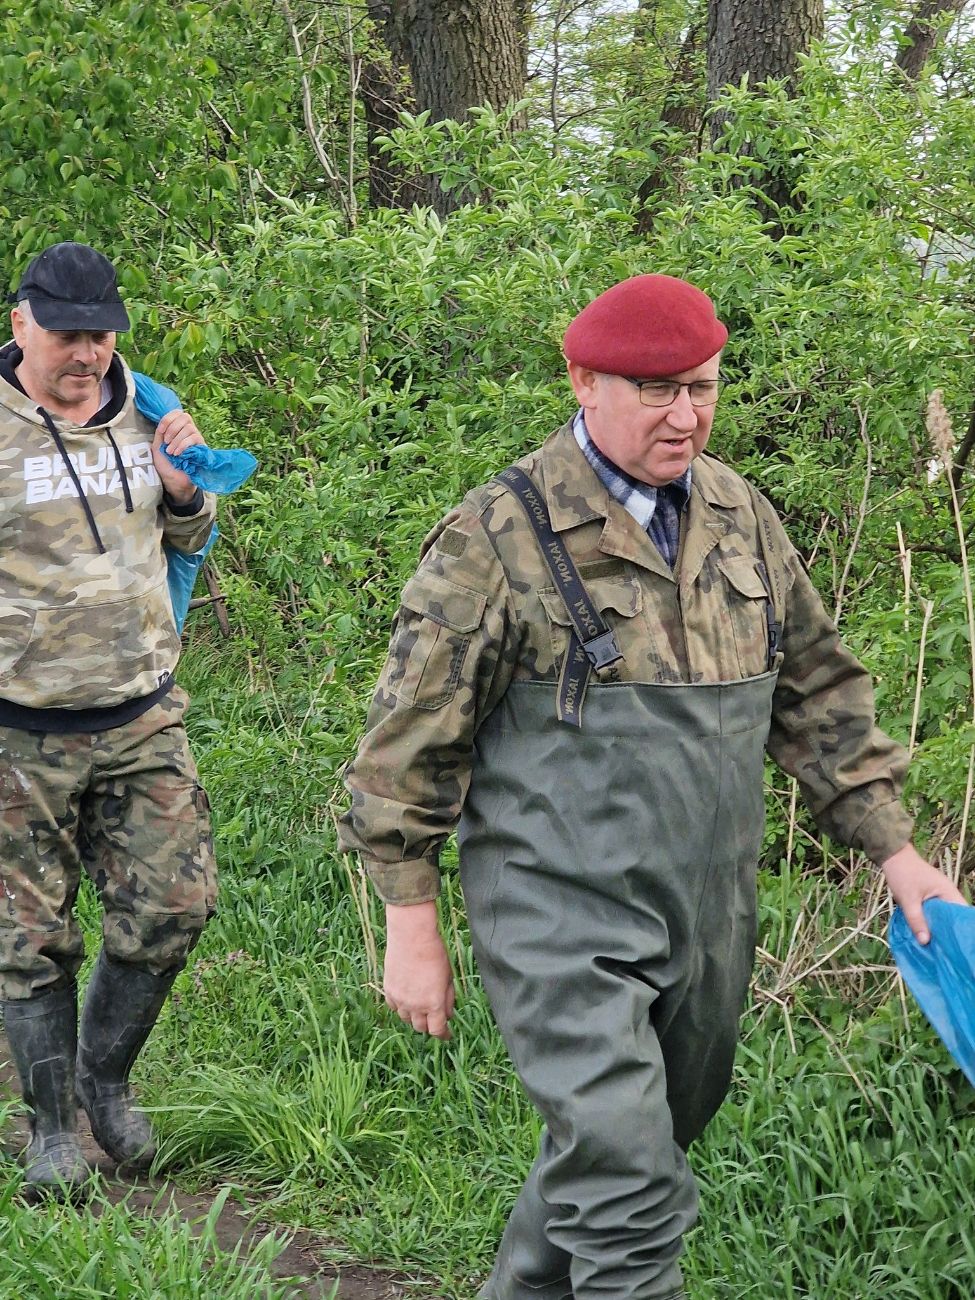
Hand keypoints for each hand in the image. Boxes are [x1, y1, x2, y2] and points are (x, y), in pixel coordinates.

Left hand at [152, 409, 206, 503]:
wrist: (174, 481)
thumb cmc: (166, 465)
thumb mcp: (157, 447)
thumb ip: (160, 433)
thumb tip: (163, 421)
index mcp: (177, 429)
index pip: (177, 413)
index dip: (168, 418)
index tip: (161, 431)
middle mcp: (188, 431)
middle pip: (185, 416)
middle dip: (173, 427)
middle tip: (166, 441)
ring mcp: (196, 439)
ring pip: (189, 428)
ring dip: (176, 440)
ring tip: (171, 452)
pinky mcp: (201, 448)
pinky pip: (194, 438)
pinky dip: (183, 445)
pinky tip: (177, 454)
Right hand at [383, 901, 455, 1039]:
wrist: (412, 937)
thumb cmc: (435, 954)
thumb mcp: (448, 977)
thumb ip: (448, 999)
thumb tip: (448, 1015)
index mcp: (433, 1003)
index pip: (437, 1030)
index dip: (443, 1034)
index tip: (447, 1035)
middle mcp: (415, 1005)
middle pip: (421, 1027)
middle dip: (429, 1024)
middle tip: (434, 1016)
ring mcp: (400, 999)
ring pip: (406, 1019)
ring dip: (414, 1016)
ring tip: (420, 1005)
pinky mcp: (388, 990)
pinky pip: (394, 1007)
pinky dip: (401, 1006)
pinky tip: (407, 997)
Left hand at [881, 843, 967, 943]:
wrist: (893, 856)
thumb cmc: (903, 874)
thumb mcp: (908, 899)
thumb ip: (916, 920)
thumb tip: (926, 942)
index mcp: (949, 893)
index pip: (962, 915)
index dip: (961, 930)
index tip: (957, 946)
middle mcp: (948, 895)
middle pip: (953, 918)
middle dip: (948, 933)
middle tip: (944, 951)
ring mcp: (939, 896)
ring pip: (942, 917)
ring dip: (938, 929)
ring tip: (935, 946)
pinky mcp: (930, 898)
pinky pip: (934, 913)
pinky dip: (930, 922)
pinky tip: (925, 934)